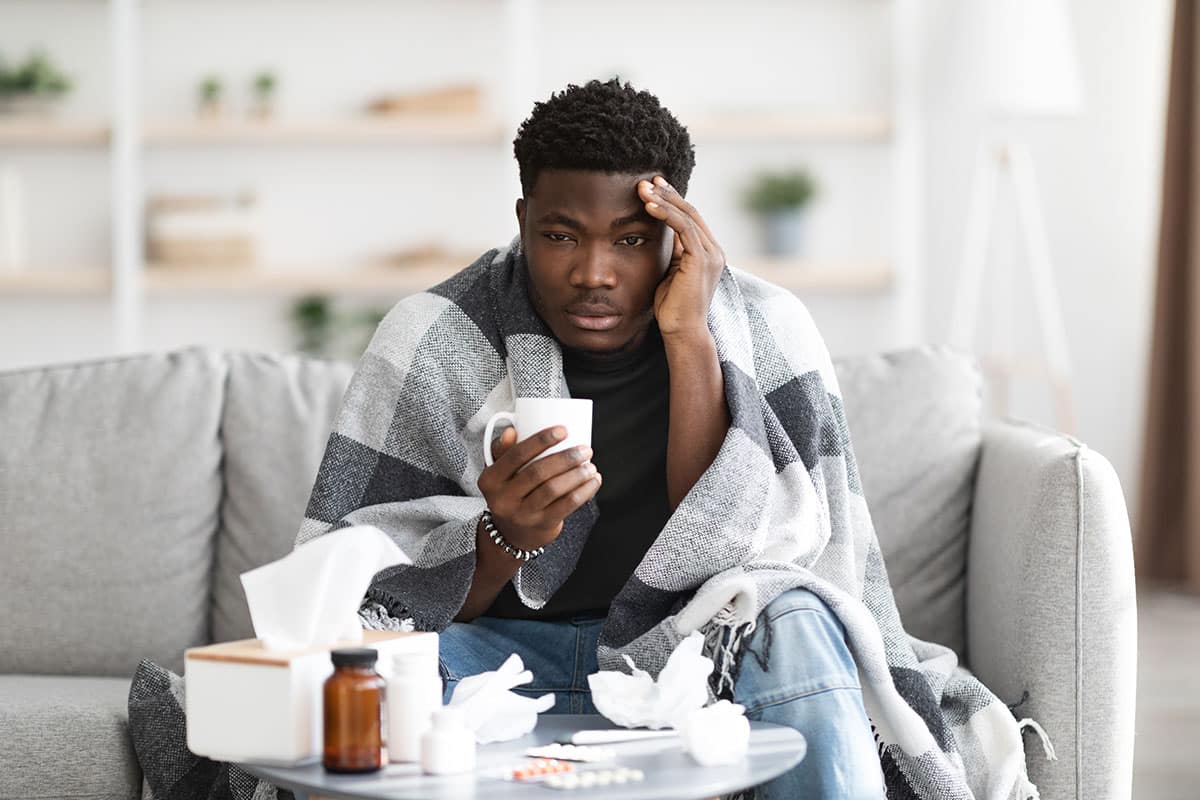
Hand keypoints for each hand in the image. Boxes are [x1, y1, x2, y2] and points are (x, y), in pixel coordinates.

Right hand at [476, 425, 601, 550]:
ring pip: (553, 489)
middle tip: (585, 450)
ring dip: (577, 475)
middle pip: (538, 472)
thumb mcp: (500, 473)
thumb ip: (504, 450)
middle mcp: (503, 498)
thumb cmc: (511, 492)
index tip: (563, 430)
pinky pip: (566, 506)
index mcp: (490, 479)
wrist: (513, 532)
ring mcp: (522, 514)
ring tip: (591, 466)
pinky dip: (584, 491)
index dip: (541, 440)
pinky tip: (594, 481)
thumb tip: (511, 431)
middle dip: (566, 458)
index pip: (516, 455)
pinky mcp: (541, 525)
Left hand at [638, 176, 726, 338]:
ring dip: (663, 200)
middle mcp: (714, 250)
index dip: (672, 200)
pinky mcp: (702, 260)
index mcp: (708, 253)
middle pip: (690, 211)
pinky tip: (649, 207)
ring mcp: (711, 254)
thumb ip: (672, 252)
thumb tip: (659, 231)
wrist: (682, 331)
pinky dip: (666, 214)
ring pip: (687, 216)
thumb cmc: (672, 307)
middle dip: (667, 194)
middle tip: (646, 180)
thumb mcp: (670, 272)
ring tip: (643, 189)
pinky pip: (683, 228)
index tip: (653, 187)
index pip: (690, 218)